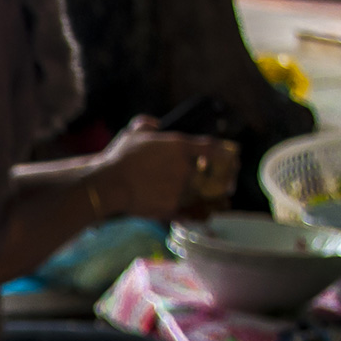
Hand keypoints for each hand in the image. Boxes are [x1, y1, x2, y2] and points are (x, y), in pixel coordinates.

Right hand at [94, 117, 238, 219]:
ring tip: (215, 204)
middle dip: (222, 180)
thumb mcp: (132, 134)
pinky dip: (193, 215)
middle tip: (226, 185)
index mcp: (179, 146)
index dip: (226, 153)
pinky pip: (188, 212)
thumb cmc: (118, 158)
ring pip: (202, 195)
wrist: (108, 185)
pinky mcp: (171, 207)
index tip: (232, 158)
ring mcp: (180, 188)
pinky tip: (196, 216)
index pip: (213, 148)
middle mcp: (185, 167)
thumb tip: (154, 124)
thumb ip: (146, 125)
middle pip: (211, 174)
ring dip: (210, 199)